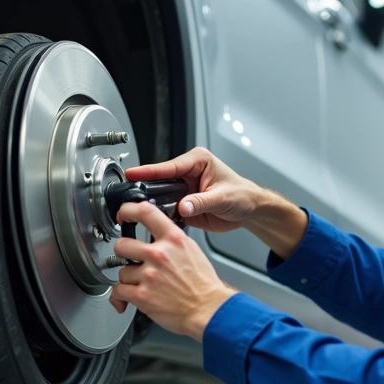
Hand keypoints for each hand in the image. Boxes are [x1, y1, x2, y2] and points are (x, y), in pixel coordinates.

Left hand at [110, 201, 237, 340]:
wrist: (208, 309)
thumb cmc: (203, 285)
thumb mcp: (191, 251)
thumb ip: (171, 242)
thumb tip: (156, 236)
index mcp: (173, 240)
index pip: (145, 212)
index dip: (128, 210)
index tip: (122, 214)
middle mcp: (159, 254)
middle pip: (122, 245)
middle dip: (124, 254)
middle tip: (132, 261)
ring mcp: (149, 275)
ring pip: (122, 272)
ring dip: (129, 280)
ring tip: (145, 285)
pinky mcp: (142, 296)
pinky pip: (119, 292)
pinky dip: (121, 297)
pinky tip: (131, 298)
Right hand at [123, 147, 262, 232]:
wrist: (250, 210)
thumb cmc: (242, 195)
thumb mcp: (222, 197)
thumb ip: (201, 202)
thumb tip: (183, 207)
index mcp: (197, 162)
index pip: (169, 166)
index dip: (150, 171)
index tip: (133, 173)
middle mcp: (188, 173)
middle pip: (160, 181)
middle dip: (147, 190)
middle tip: (133, 199)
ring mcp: (184, 190)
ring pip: (161, 197)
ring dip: (154, 206)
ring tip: (141, 212)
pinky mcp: (184, 205)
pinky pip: (168, 211)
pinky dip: (163, 217)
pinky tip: (157, 222)